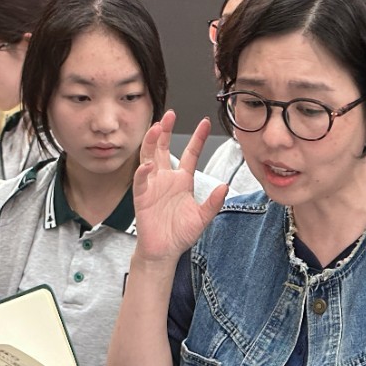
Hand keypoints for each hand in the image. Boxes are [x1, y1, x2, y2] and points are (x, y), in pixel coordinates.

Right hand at [132, 112, 228, 263]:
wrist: (164, 251)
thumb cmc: (180, 233)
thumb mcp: (202, 217)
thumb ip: (213, 202)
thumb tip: (224, 186)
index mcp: (182, 180)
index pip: (190, 154)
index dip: (197, 138)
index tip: (204, 123)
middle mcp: (166, 178)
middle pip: (163, 148)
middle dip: (165, 131)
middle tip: (169, 114)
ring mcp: (152, 186)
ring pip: (149, 158)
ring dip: (151, 143)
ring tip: (156, 128)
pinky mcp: (141, 197)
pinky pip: (140, 181)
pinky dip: (142, 173)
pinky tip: (147, 165)